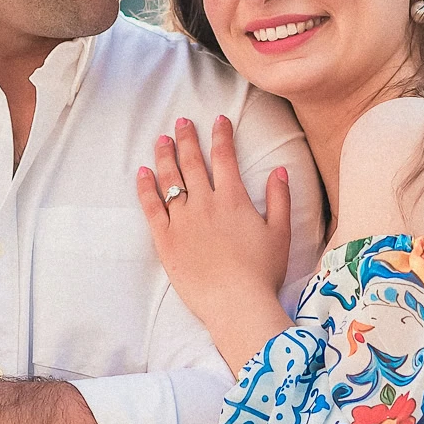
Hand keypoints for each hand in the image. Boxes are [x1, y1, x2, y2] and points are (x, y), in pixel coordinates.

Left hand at [136, 116, 291, 369]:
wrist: (236, 304)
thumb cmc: (262, 271)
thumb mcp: (281, 233)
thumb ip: (279, 198)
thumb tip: (280, 169)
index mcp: (233, 199)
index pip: (224, 157)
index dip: (221, 135)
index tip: (219, 120)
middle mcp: (204, 203)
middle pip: (192, 162)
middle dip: (187, 139)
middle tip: (182, 122)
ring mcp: (182, 220)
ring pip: (170, 179)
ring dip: (165, 156)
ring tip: (161, 140)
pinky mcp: (165, 239)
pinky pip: (151, 207)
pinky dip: (145, 188)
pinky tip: (142, 173)